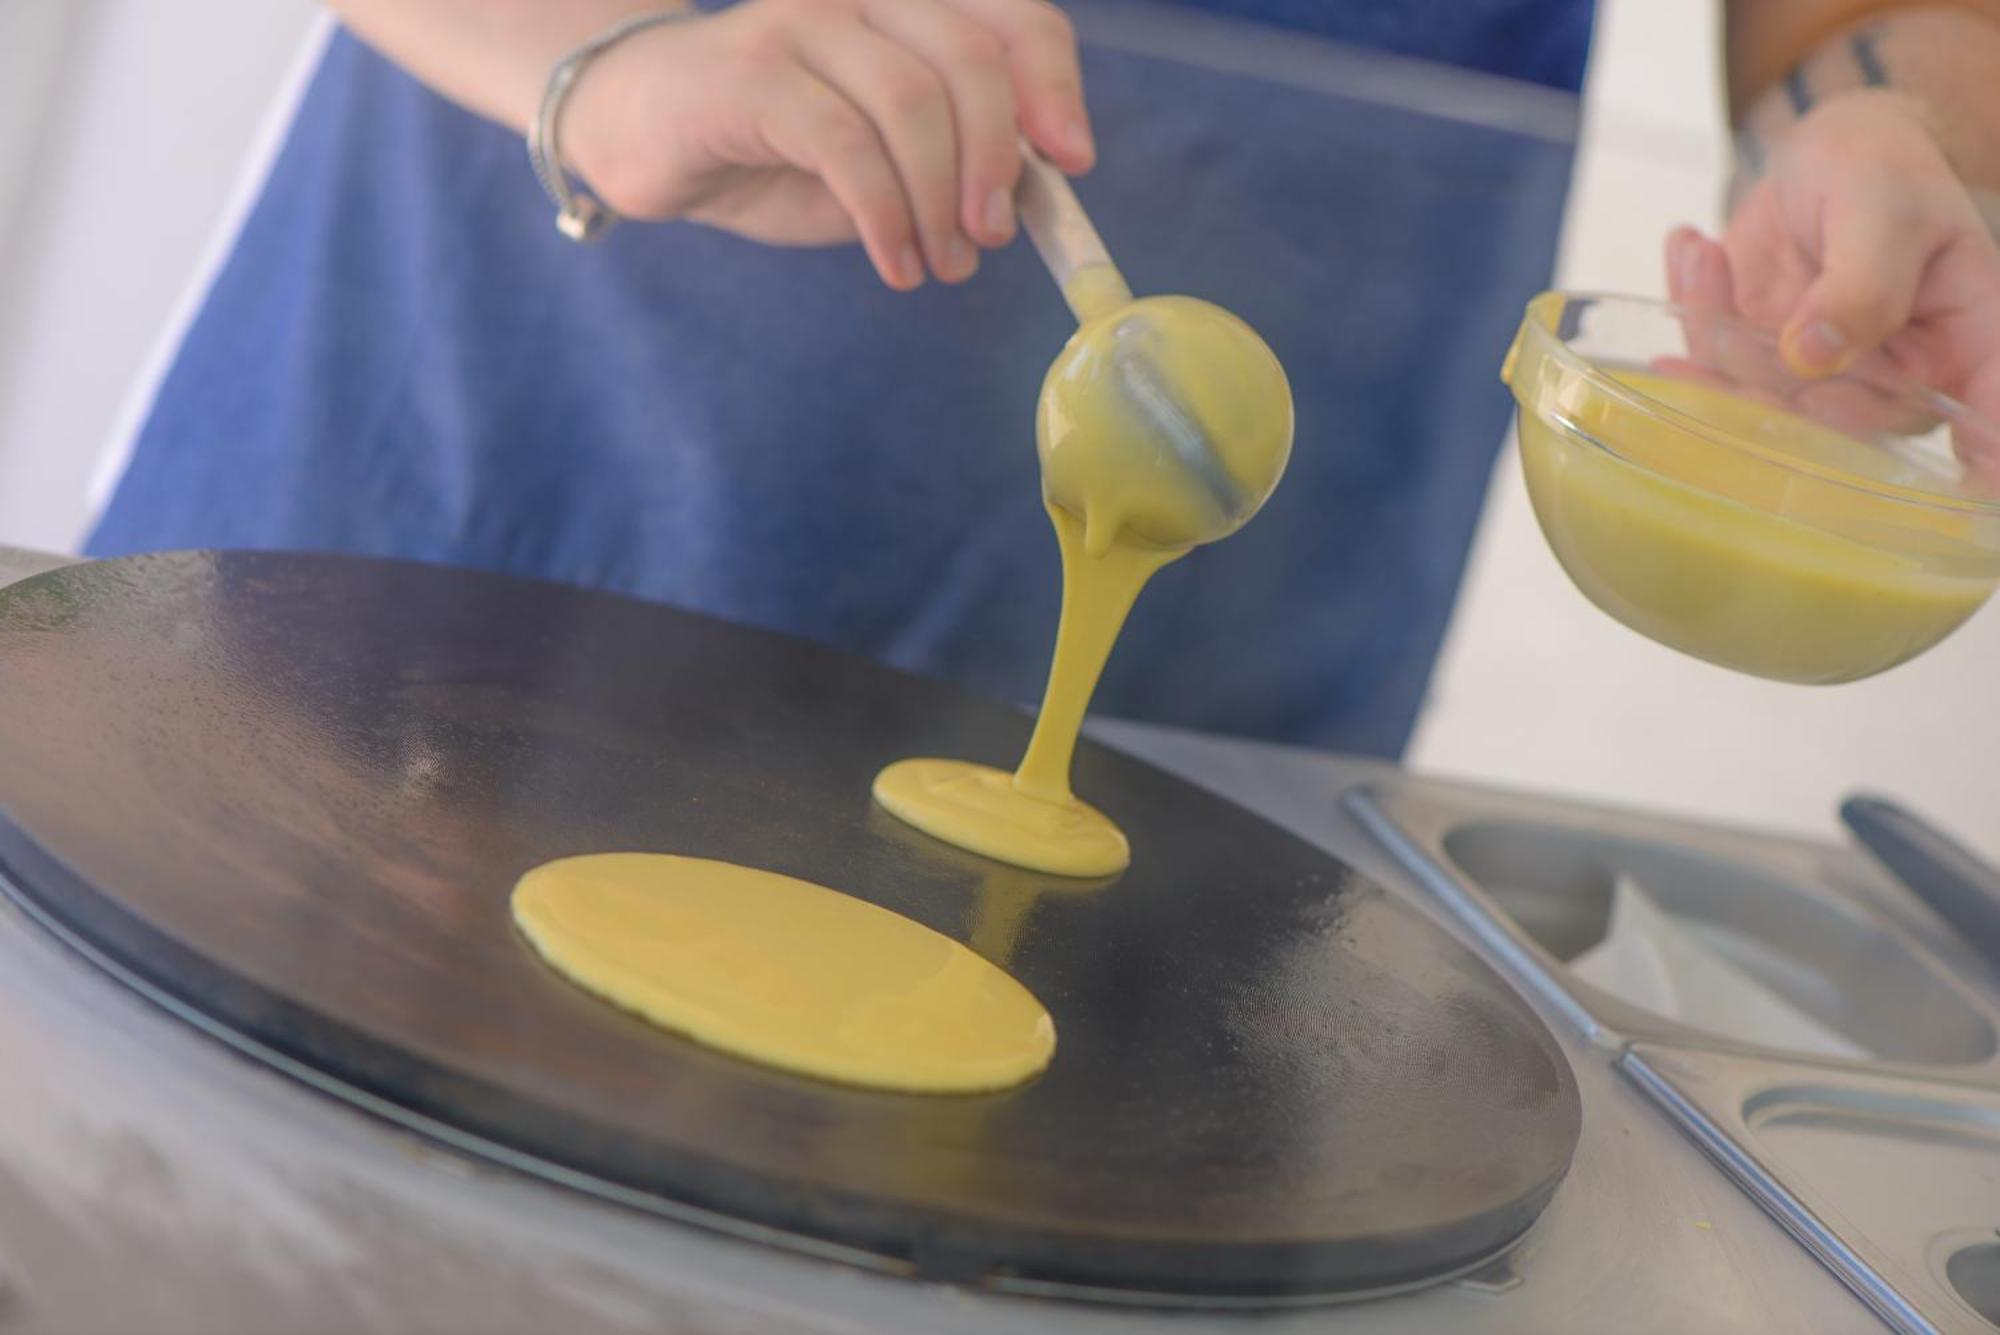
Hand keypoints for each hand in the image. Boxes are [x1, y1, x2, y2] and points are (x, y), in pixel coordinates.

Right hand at [562, 0, 1093, 289]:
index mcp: (907, 3)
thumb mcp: (884, 158)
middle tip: (991, 237)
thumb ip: (952, 161)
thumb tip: (1027, 199)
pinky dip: (886, 216)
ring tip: (939, 264)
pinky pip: (845, 144)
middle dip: (998, 160)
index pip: (1013, 16)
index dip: (1053, 86)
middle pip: (970, 58)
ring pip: (912, 102)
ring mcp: (802, 21)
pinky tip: (896, 264)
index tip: (1071, 164)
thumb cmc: (773, 145)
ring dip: (940, 200)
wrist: (639, 132)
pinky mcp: (750, 72)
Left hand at [1666, 90, 1999, 476]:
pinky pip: (1712, 364)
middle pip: (1834, 423)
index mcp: (1963, 345)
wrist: (1832, 152)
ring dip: (1715, 333)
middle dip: (1768, 384)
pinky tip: (1694, 249)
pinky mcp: (1760, 364)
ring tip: (1704, 255)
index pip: (1985, 418)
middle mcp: (1895, 381)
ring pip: (1757, 398)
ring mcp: (1822, 379)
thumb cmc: (1884, 172)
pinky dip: (1694, 308)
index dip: (1976, 457)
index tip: (1954, 478)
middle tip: (1728, 332)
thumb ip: (1863, 286)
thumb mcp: (1885, 211)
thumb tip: (1815, 357)